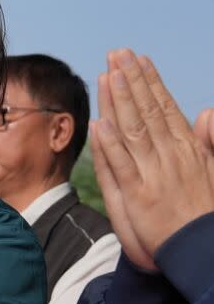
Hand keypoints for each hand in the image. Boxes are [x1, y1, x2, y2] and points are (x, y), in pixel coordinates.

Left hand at [91, 49, 213, 269]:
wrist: (202, 249)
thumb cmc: (205, 213)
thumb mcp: (213, 171)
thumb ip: (208, 141)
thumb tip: (208, 112)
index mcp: (187, 149)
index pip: (164, 107)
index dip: (149, 82)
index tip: (137, 60)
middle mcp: (170, 156)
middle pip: (147, 111)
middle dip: (132, 80)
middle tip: (118, 53)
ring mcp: (154, 175)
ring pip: (134, 131)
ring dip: (120, 101)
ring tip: (109, 74)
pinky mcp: (138, 196)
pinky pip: (122, 166)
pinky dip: (112, 144)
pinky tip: (101, 123)